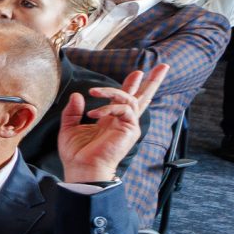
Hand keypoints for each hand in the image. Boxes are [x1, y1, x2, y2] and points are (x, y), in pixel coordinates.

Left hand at [57, 64, 168, 184]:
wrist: (82, 168)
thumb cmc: (77, 153)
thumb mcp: (70, 127)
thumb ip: (73, 110)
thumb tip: (77, 95)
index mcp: (111, 120)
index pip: (125, 99)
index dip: (132, 85)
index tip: (139, 72)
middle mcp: (123, 121)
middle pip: (144, 97)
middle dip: (153, 81)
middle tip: (164, 66)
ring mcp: (129, 125)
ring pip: (130, 98)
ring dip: (111, 91)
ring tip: (94, 92)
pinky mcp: (130, 129)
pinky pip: (124, 109)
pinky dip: (109, 107)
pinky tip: (93, 114)